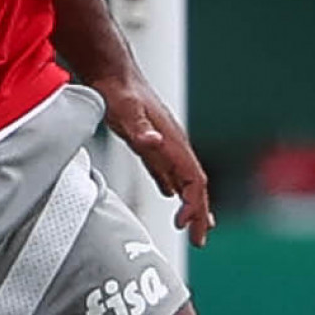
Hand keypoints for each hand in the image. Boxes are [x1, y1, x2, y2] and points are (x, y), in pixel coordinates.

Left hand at [90, 68, 214, 248]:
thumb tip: (153, 143)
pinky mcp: (151, 142)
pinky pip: (169, 170)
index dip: (194, 206)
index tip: (183, 226)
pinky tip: (172, 196)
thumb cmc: (119, 93)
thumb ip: (139, 129)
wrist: (113, 74)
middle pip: (195, 186)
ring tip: (194, 227)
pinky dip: (175, 188)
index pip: (195, 182)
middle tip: (199, 241)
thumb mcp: (126, 112)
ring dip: (191, 205)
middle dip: (201, 214)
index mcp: (173, 143)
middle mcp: (174, 145)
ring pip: (185, 180)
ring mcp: (164, 144)